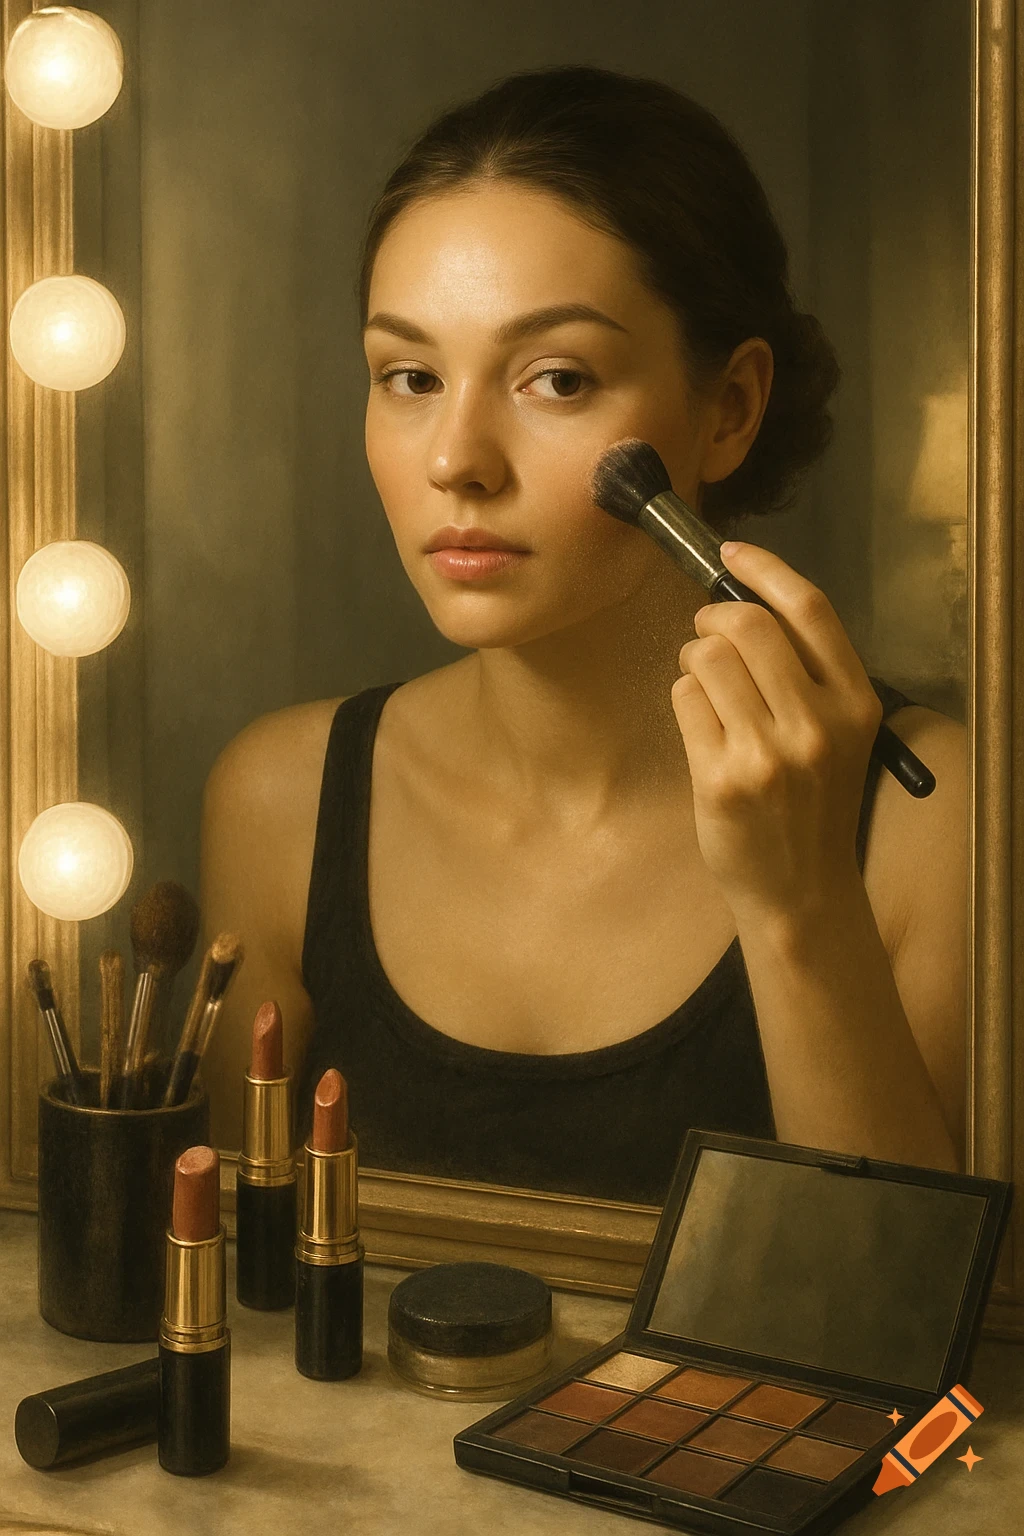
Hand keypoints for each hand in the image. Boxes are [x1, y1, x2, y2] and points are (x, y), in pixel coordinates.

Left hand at [670, 541, 882, 922]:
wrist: (801, 890)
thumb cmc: (813, 802)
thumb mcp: (838, 734)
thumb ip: (807, 673)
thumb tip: (741, 603)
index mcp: (855, 702)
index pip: (809, 609)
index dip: (764, 568)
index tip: (730, 553)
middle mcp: (817, 723)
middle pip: (746, 625)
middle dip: (712, 619)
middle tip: (705, 633)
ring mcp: (768, 753)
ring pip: (706, 658)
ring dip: (692, 659)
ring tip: (703, 685)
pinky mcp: (721, 778)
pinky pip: (683, 699)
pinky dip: (683, 698)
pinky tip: (700, 725)